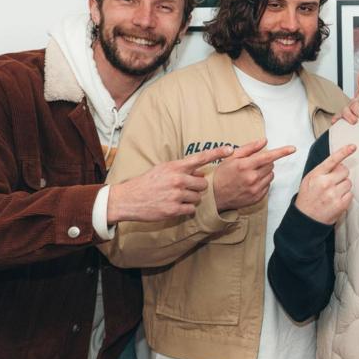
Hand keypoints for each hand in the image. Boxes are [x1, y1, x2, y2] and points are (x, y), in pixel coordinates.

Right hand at [107, 145, 231, 223]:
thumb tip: (200, 173)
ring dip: (190, 199)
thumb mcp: (163, 169)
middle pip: (203, 184)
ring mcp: (176, 195)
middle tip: (183, 189)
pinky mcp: (174, 209)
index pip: (201, 158)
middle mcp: (178, 179)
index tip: (230, 149)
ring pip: (197, 198)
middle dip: (197, 188)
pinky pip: (190, 209)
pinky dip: (185, 209)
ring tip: (174, 197)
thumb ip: (182, 170)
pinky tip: (173, 206)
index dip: (217, 153)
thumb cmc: (147, 183)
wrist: (128, 199)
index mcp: (175, 167)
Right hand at [212, 139, 296, 211]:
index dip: (282, 152)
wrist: (214, 196)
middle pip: (270, 165)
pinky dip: (263, 182)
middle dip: (265, 162)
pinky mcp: (257, 197)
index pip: (268, 157)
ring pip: (271, 175)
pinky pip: (268, 186)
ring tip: (251, 174)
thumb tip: (264, 141)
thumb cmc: (222, 174)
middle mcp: (252, 178)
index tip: (293, 148)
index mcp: (245, 166)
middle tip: (253, 164)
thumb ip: (249, 148)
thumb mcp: (231, 157)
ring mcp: (255, 189)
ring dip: (265, 172)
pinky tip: (251, 183)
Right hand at [294, 144, 356, 224]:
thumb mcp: (309, 180)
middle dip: (342, 175)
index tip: (353, 146)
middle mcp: (325, 183)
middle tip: (334, 182)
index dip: (344, 152)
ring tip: (333, 193)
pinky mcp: (340, 205)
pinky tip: (336, 200)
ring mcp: (333, 194)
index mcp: (316, 175)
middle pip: (345, 171)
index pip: (332, 160)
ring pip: (349, 183)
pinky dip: (346, 197)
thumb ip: (322, 171)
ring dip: (344, 187)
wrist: (305, 219)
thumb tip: (338, 162)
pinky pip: (351, 194)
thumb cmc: (307, 198)